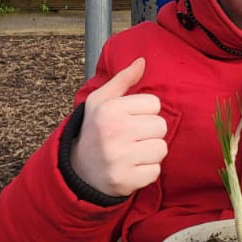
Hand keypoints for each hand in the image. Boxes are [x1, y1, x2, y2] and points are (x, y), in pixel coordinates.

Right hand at [70, 58, 167, 196]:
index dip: (145, 112)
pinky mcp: (126, 180)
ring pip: (161, 149)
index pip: (154, 104)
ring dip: (151, 152)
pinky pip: (156, 171)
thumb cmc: (95, 131)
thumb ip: (122, 80)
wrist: (79, 171)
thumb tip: (142, 61)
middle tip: (133, 137)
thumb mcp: (101, 101)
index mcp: (109, 110)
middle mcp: (113, 132)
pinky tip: (132, 167)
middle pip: (161, 126)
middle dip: (150, 132)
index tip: (130, 119)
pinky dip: (147, 171)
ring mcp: (119, 158)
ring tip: (133, 152)